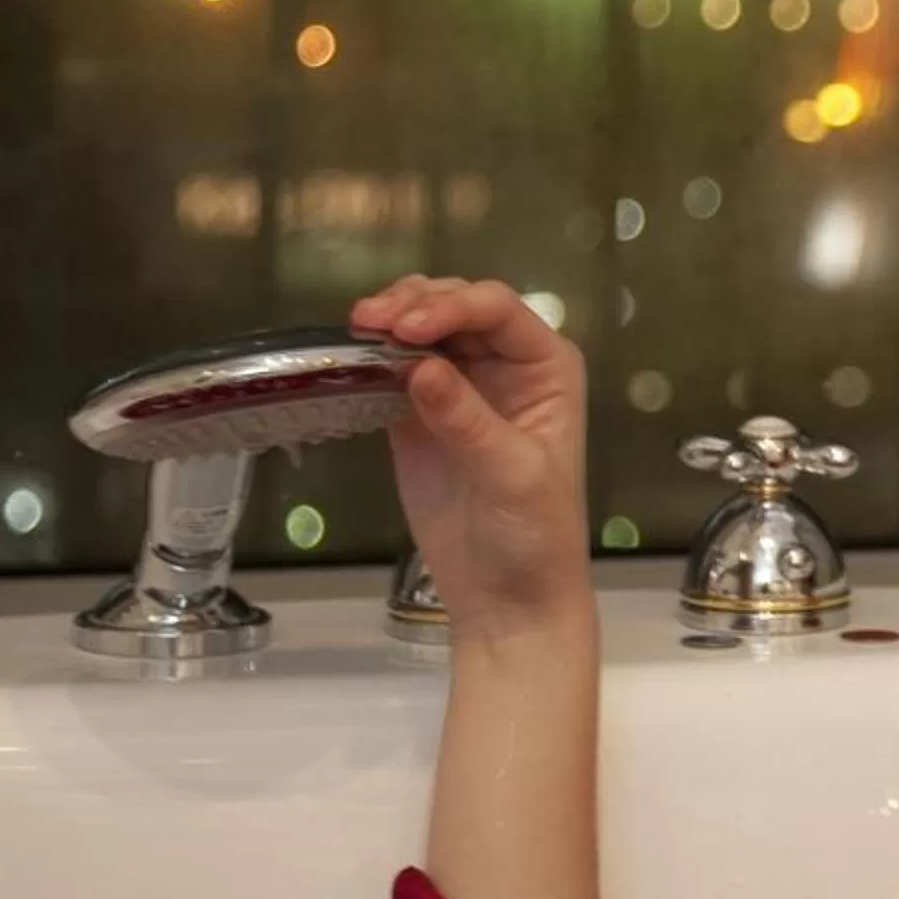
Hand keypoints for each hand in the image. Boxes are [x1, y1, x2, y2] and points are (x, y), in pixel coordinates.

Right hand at [353, 276, 590, 637]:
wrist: (507, 594)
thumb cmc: (534, 535)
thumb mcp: (512, 476)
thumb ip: (468, 420)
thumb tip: (420, 367)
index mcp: (547, 368)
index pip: (499, 311)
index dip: (452, 306)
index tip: (406, 328)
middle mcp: (508, 365)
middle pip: (458, 307)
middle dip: (415, 304)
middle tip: (368, 321)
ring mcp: (463, 387)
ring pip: (425, 329)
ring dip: (392, 319)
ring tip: (357, 328)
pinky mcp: (421, 414)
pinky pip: (396, 368)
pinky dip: (373, 357)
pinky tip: (350, 358)